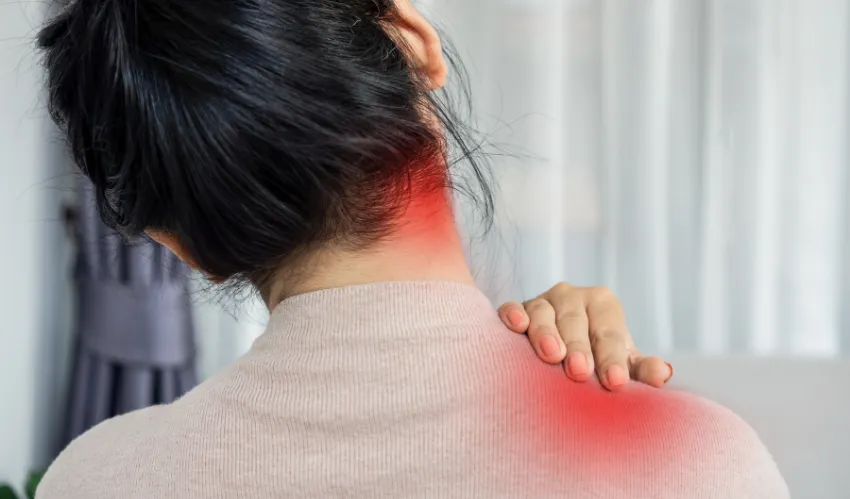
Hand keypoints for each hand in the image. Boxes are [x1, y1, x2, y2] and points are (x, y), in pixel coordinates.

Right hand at [498, 282, 672, 390]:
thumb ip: (641, 369)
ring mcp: (542, 302)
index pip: (608, 331)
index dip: (612, 357)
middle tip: (581, 372)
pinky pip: (512, 308)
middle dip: (578, 346)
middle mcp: (572, 297)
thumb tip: (662, 374)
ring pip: (542, 312)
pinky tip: (516, 326)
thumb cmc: (598, 356)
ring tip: (552, 355)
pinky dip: (513, 315)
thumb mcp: (621, 362)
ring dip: (546, 333)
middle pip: (575, 320)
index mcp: (602, 304)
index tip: (615, 383)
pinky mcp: (517, 310)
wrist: (564, 350)